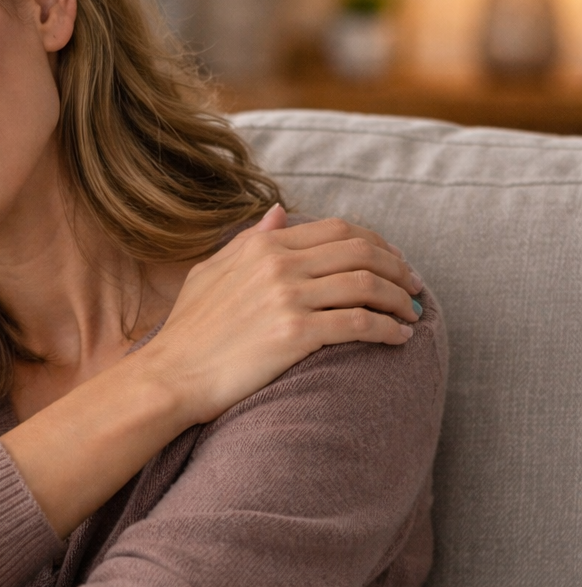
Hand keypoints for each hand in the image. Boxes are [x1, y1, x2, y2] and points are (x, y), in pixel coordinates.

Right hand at [138, 207, 424, 426]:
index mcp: (262, 245)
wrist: (171, 375)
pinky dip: (388, 329)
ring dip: (400, 299)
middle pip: (361, 253)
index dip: (377, 243)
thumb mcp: (211, 271)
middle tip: (415, 287)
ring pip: (367, 285)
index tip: (393, 262)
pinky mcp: (295, 334)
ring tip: (413, 314)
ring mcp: (287, 297)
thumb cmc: (188, 330)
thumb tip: (278, 211)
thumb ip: (249, 240)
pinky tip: (399, 339)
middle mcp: (278, 264)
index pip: (338, 230)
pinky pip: (359, 324)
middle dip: (398, 268)